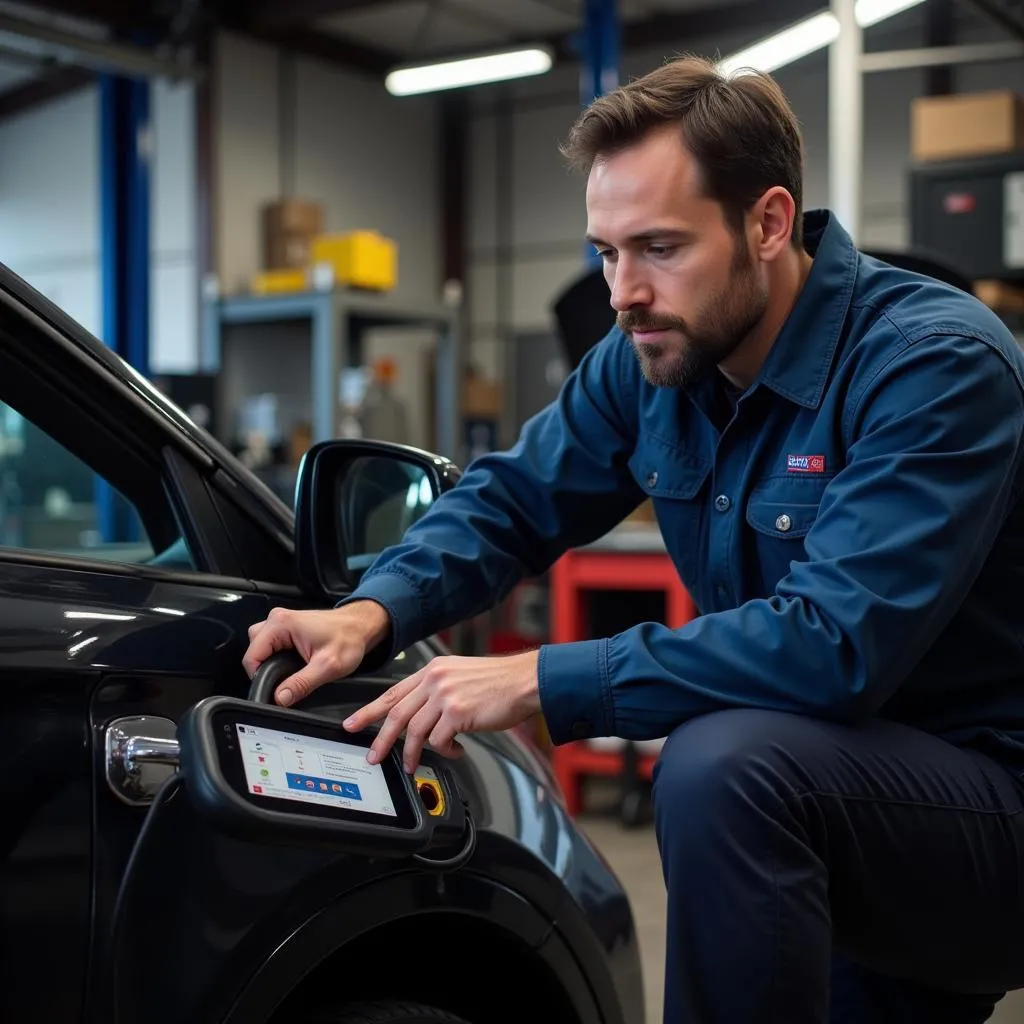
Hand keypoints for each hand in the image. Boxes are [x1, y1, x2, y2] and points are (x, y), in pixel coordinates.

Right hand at [243, 601, 390, 705]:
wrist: (361, 626)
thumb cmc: (349, 638)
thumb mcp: (327, 666)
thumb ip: (302, 683)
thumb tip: (280, 698)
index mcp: (281, 624)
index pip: (252, 656)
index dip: (259, 677)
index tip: (274, 689)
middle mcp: (277, 619)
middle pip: (253, 651)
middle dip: (265, 670)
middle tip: (285, 681)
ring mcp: (281, 622)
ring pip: (260, 647)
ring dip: (270, 662)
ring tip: (290, 671)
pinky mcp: (287, 628)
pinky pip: (270, 645)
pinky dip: (277, 656)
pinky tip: (291, 664)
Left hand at [343, 650, 541, 772]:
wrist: (525, 680)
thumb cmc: (500, 682)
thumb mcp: (461, 675)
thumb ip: (438, 690)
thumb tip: (421, 716)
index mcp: (434, 670)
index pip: (394, 692)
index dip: (371, 710)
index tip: (354, 723)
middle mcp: (436, 679)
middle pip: (397, 713)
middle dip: (381, 739)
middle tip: (373, 756)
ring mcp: (445, 695)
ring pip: (415, 731)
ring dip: (414, 753)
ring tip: (415, 765)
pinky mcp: (458, 712)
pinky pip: (440, 741)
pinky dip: (446, 751)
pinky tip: (457, 750)